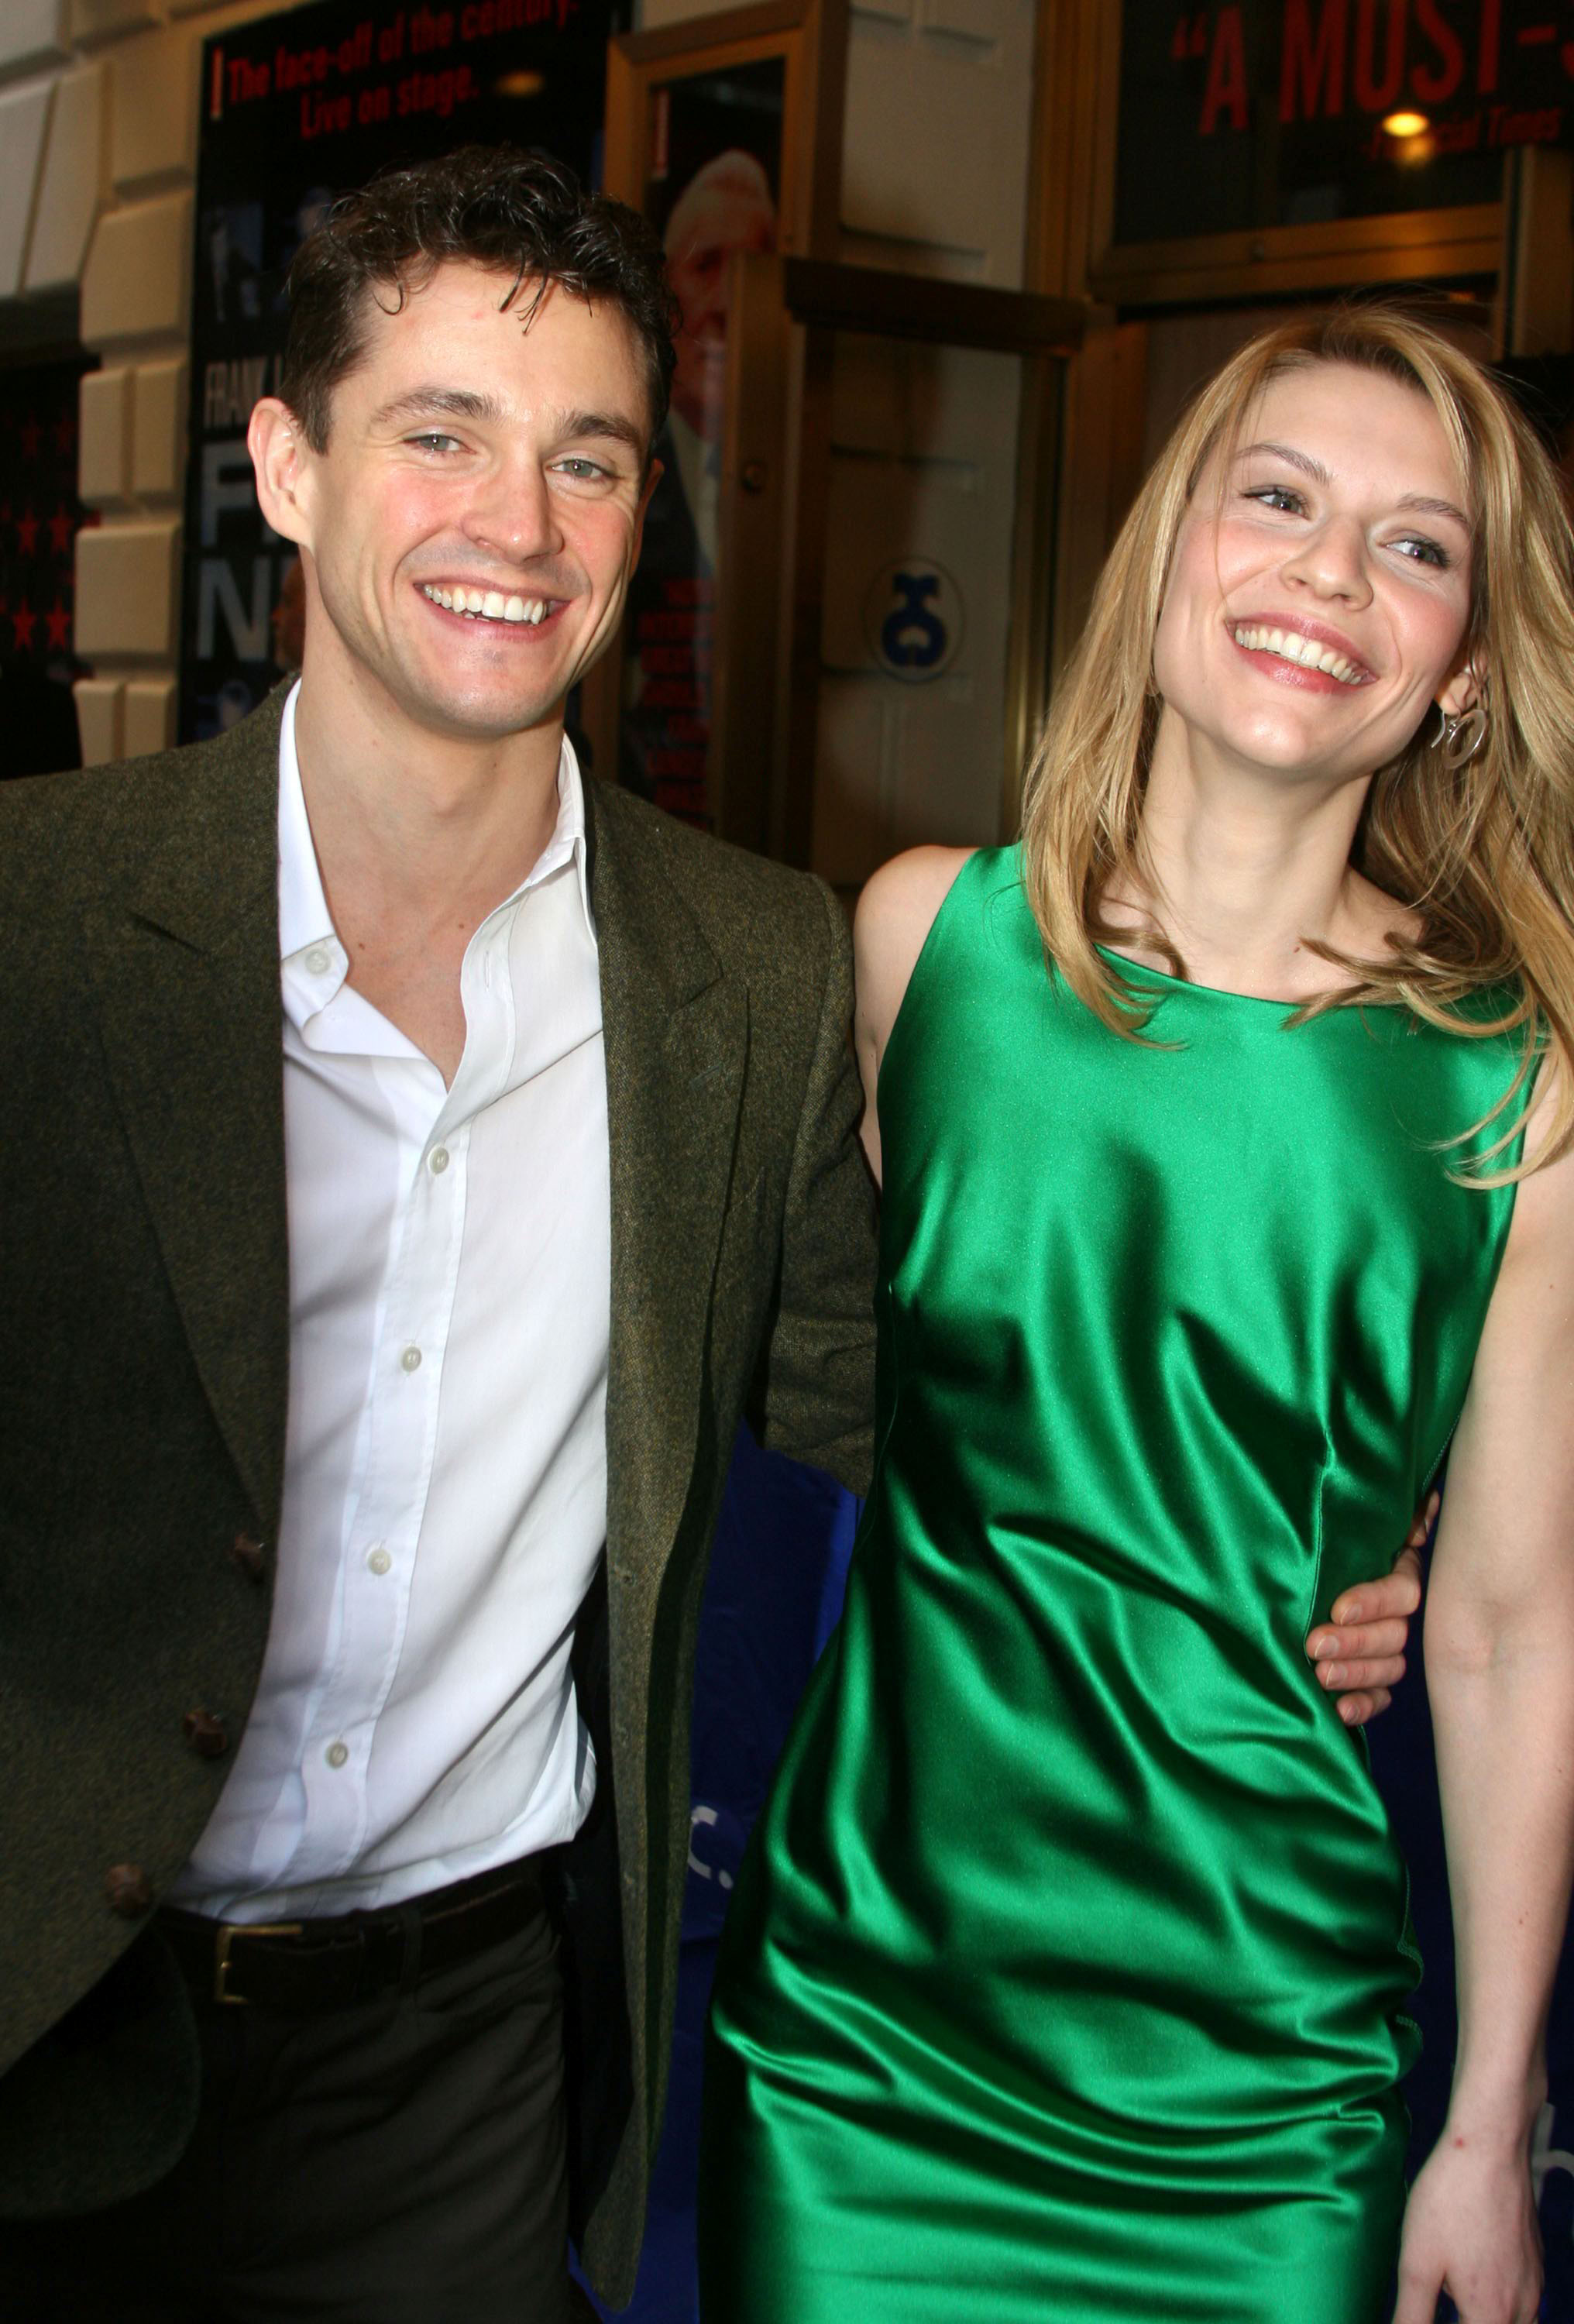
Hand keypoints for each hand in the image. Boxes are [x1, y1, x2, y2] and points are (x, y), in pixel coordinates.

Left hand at [1304, 1491, 1434, 1725]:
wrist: (1293, 1570)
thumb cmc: (1315, 1539)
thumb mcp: (1341, 1522)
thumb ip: (1386, 1516)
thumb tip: (1420, 1515)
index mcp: (1396, 1571)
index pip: (1399, 1592)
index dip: (1373, 1602)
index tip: (1337, 1609)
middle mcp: (1397, 1612)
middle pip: (1394, 1635)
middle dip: (1355, 1642)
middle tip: (1315, 1645)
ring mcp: (1387, 1647)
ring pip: (1388, 1668)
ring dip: (1356, 1674)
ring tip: (1321, 1675)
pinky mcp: (1372, 1677)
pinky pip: (1379, 1697)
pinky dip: (1363, 1705)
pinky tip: (1339, 1710)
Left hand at [1392, 2128, 1541, 2323]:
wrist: (1491, 2147)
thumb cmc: (1449, 2200)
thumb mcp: (1417, 2263)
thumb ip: (1412, 2313)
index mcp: (1490, 2313)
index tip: (1427, 2305)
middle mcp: (1521, 2307)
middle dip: (1466, 2319)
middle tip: (1441, 2290)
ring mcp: (1534, 2282)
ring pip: (1515, 2321)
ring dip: (1484, 2313)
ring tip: (1455, 2282)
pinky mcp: (1535, 2259)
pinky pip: (1522, 2298)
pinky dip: (1499, 2296)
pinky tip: (1473, 2265)